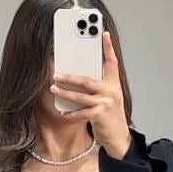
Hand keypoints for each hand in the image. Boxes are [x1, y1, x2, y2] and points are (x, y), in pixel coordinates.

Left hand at [49, 30, 130, 158]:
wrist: (119, 138)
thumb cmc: (110, 117)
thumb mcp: (107, 99)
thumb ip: (97, 88)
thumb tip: (76, 79)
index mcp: (113, 84)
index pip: (111, 62)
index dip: (108, 47)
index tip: (103, 33)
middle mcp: (111, 91)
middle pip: (87, 79)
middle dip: (70, 77)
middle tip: (56, 73)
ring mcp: (106, 102)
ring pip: (81, 95)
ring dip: (65, 92)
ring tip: (53, 88)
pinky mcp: (100, 115)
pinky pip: (81, 112)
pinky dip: (70, 113)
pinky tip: (62, 111)